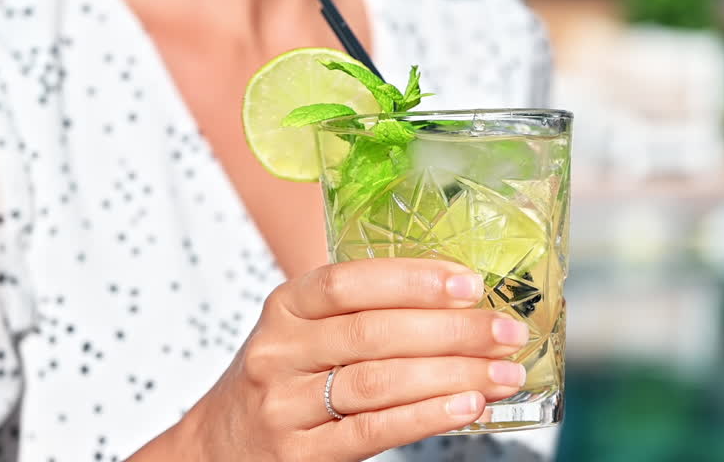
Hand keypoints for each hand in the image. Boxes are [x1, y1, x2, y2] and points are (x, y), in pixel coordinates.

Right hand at [177, 258, 529, 461]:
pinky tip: (466, 407)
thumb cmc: (282, 379)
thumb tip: (460, 301)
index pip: (347, 282)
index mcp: (284, 307)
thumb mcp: (301, 332)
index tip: (470, 282)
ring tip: (502, 373)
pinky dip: (426, 417)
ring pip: (378, 382)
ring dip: (451, 375)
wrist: (217, 448)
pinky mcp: (299, 454)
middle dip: (451, 330)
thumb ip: (360, 313)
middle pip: (373, 333)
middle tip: (506, 332)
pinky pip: (372, 431)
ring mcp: (284, 405)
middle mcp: (278, 351)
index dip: (411, 279)